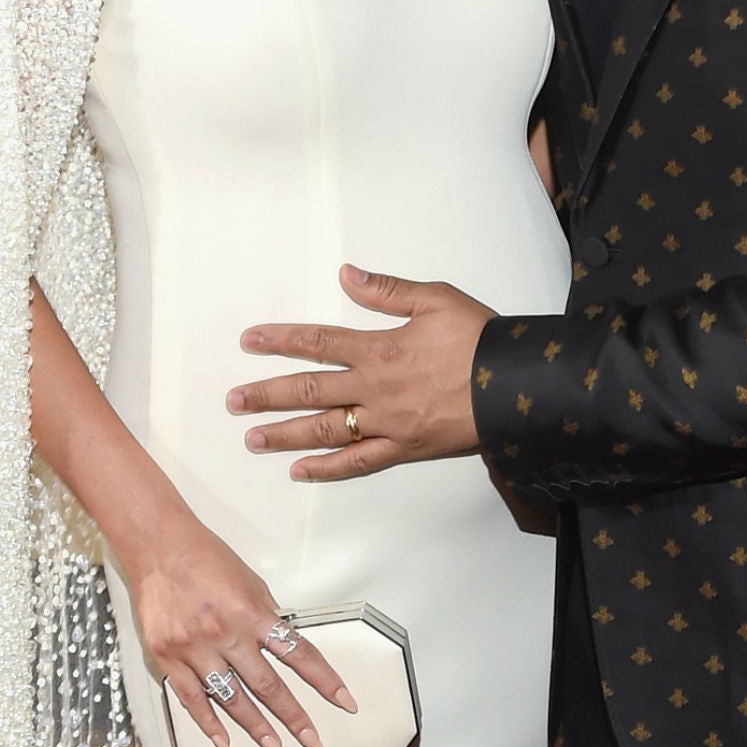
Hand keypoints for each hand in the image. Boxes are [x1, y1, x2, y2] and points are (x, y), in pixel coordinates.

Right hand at [117, 499, 355, 746]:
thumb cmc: (206, 557)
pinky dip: (210, 725)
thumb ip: (266, 614)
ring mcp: (196, 649)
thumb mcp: (250, 580)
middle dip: (294, 717)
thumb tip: (283, 642)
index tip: (343, 700)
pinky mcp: (169, 658)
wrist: (159, 547)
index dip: (324, 680)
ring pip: (233, 700)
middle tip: (313, 741)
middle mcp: (226, 633)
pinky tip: (226, 743)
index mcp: (252, 612)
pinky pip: (192, 700)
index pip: (299, 653)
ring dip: (257, 728)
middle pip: (268, 685)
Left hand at [228, 265, 494, 480]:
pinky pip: (359, 462)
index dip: (280, 340)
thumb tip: (346, 275)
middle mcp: (374, 387)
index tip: (248, 341)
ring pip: (325, 430)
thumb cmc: (478, 337)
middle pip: (309, 391)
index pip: (317, 341)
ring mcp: (386, 422)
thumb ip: (387, 290)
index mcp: (378, 347)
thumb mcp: (435, 298)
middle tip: (233, 401)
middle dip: (267, 395)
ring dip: (285, 434)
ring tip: (252, 438)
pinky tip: (300, 471)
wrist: (514, 383)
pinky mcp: (404, 448)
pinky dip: (328, 468)